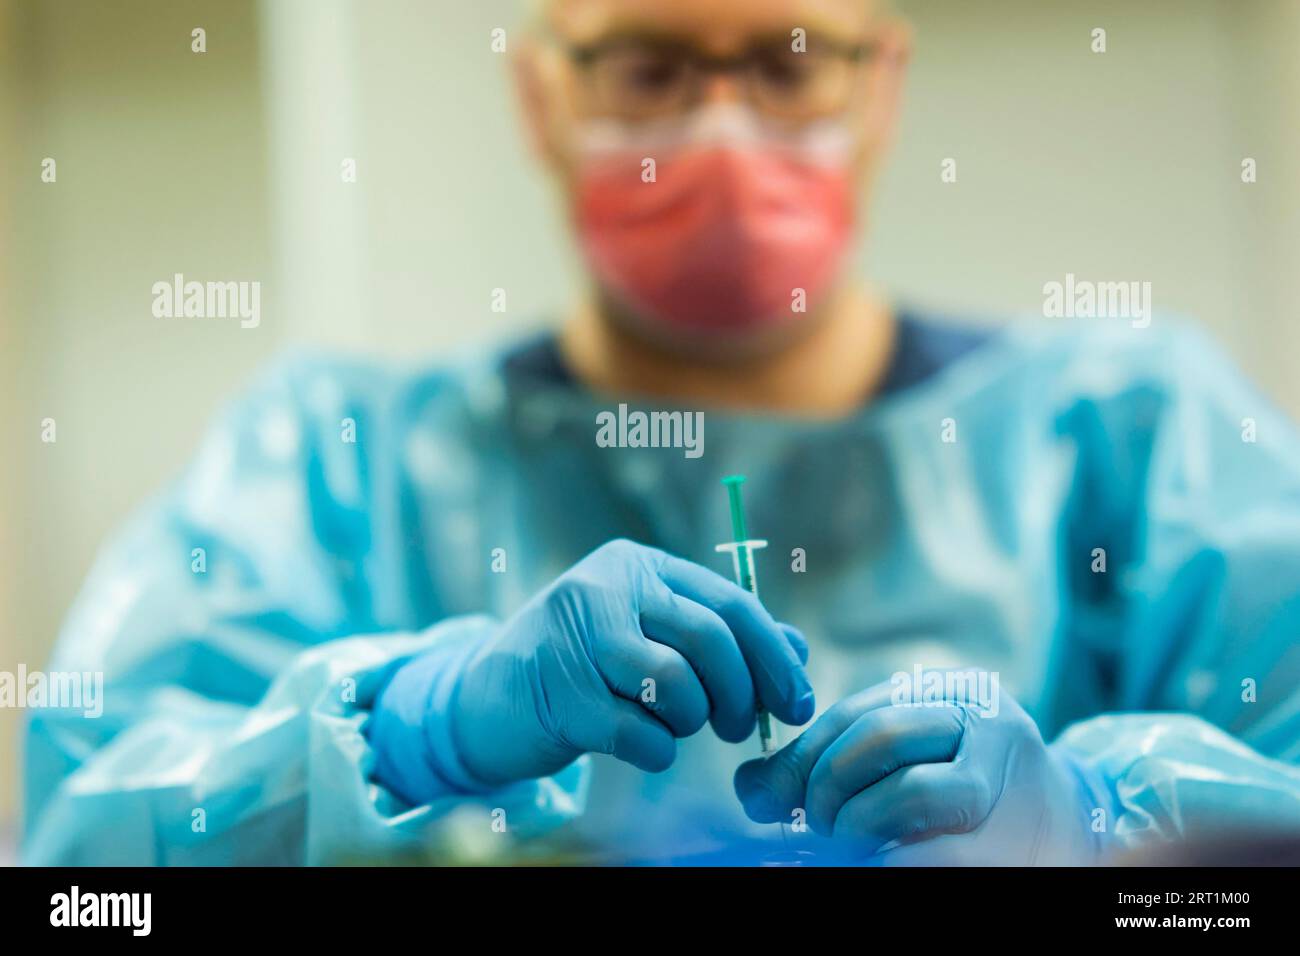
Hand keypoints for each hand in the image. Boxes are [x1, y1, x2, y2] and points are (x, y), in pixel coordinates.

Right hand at [451, 539, 814, 784]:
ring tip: (673, 725)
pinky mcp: (558, 694)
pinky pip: (639, 733)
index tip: (799, 703)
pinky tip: (644, 747)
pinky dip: (656, 750)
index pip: (731, 603)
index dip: (775, 658)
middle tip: (739, 729)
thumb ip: (720, 636)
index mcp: (637, 566)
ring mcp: (576, 638)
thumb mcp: (650, 635)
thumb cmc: (585, 665)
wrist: (489, 698)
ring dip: (691, 721)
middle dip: (742, 694)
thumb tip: (797, 649)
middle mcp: (605, 587)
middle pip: (710, 639)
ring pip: (677, 684)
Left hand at [734, 673, 1107, 863]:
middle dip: (827, 786)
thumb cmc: (966, 794)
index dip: (801, 757)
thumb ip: (828, 767)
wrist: (1068, 827)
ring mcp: (1003, 774)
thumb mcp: (904, 761)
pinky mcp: (1010, 836)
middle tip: (816, 825)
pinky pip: (934, 849)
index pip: (854, 712)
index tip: (768, 798)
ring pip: (907, 790)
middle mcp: (983, 718)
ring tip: (847, 842)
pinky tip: (874, 858)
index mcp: (950, 690)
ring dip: (856, 824)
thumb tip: (751, 790)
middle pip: (878, 736)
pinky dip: (886, 858)